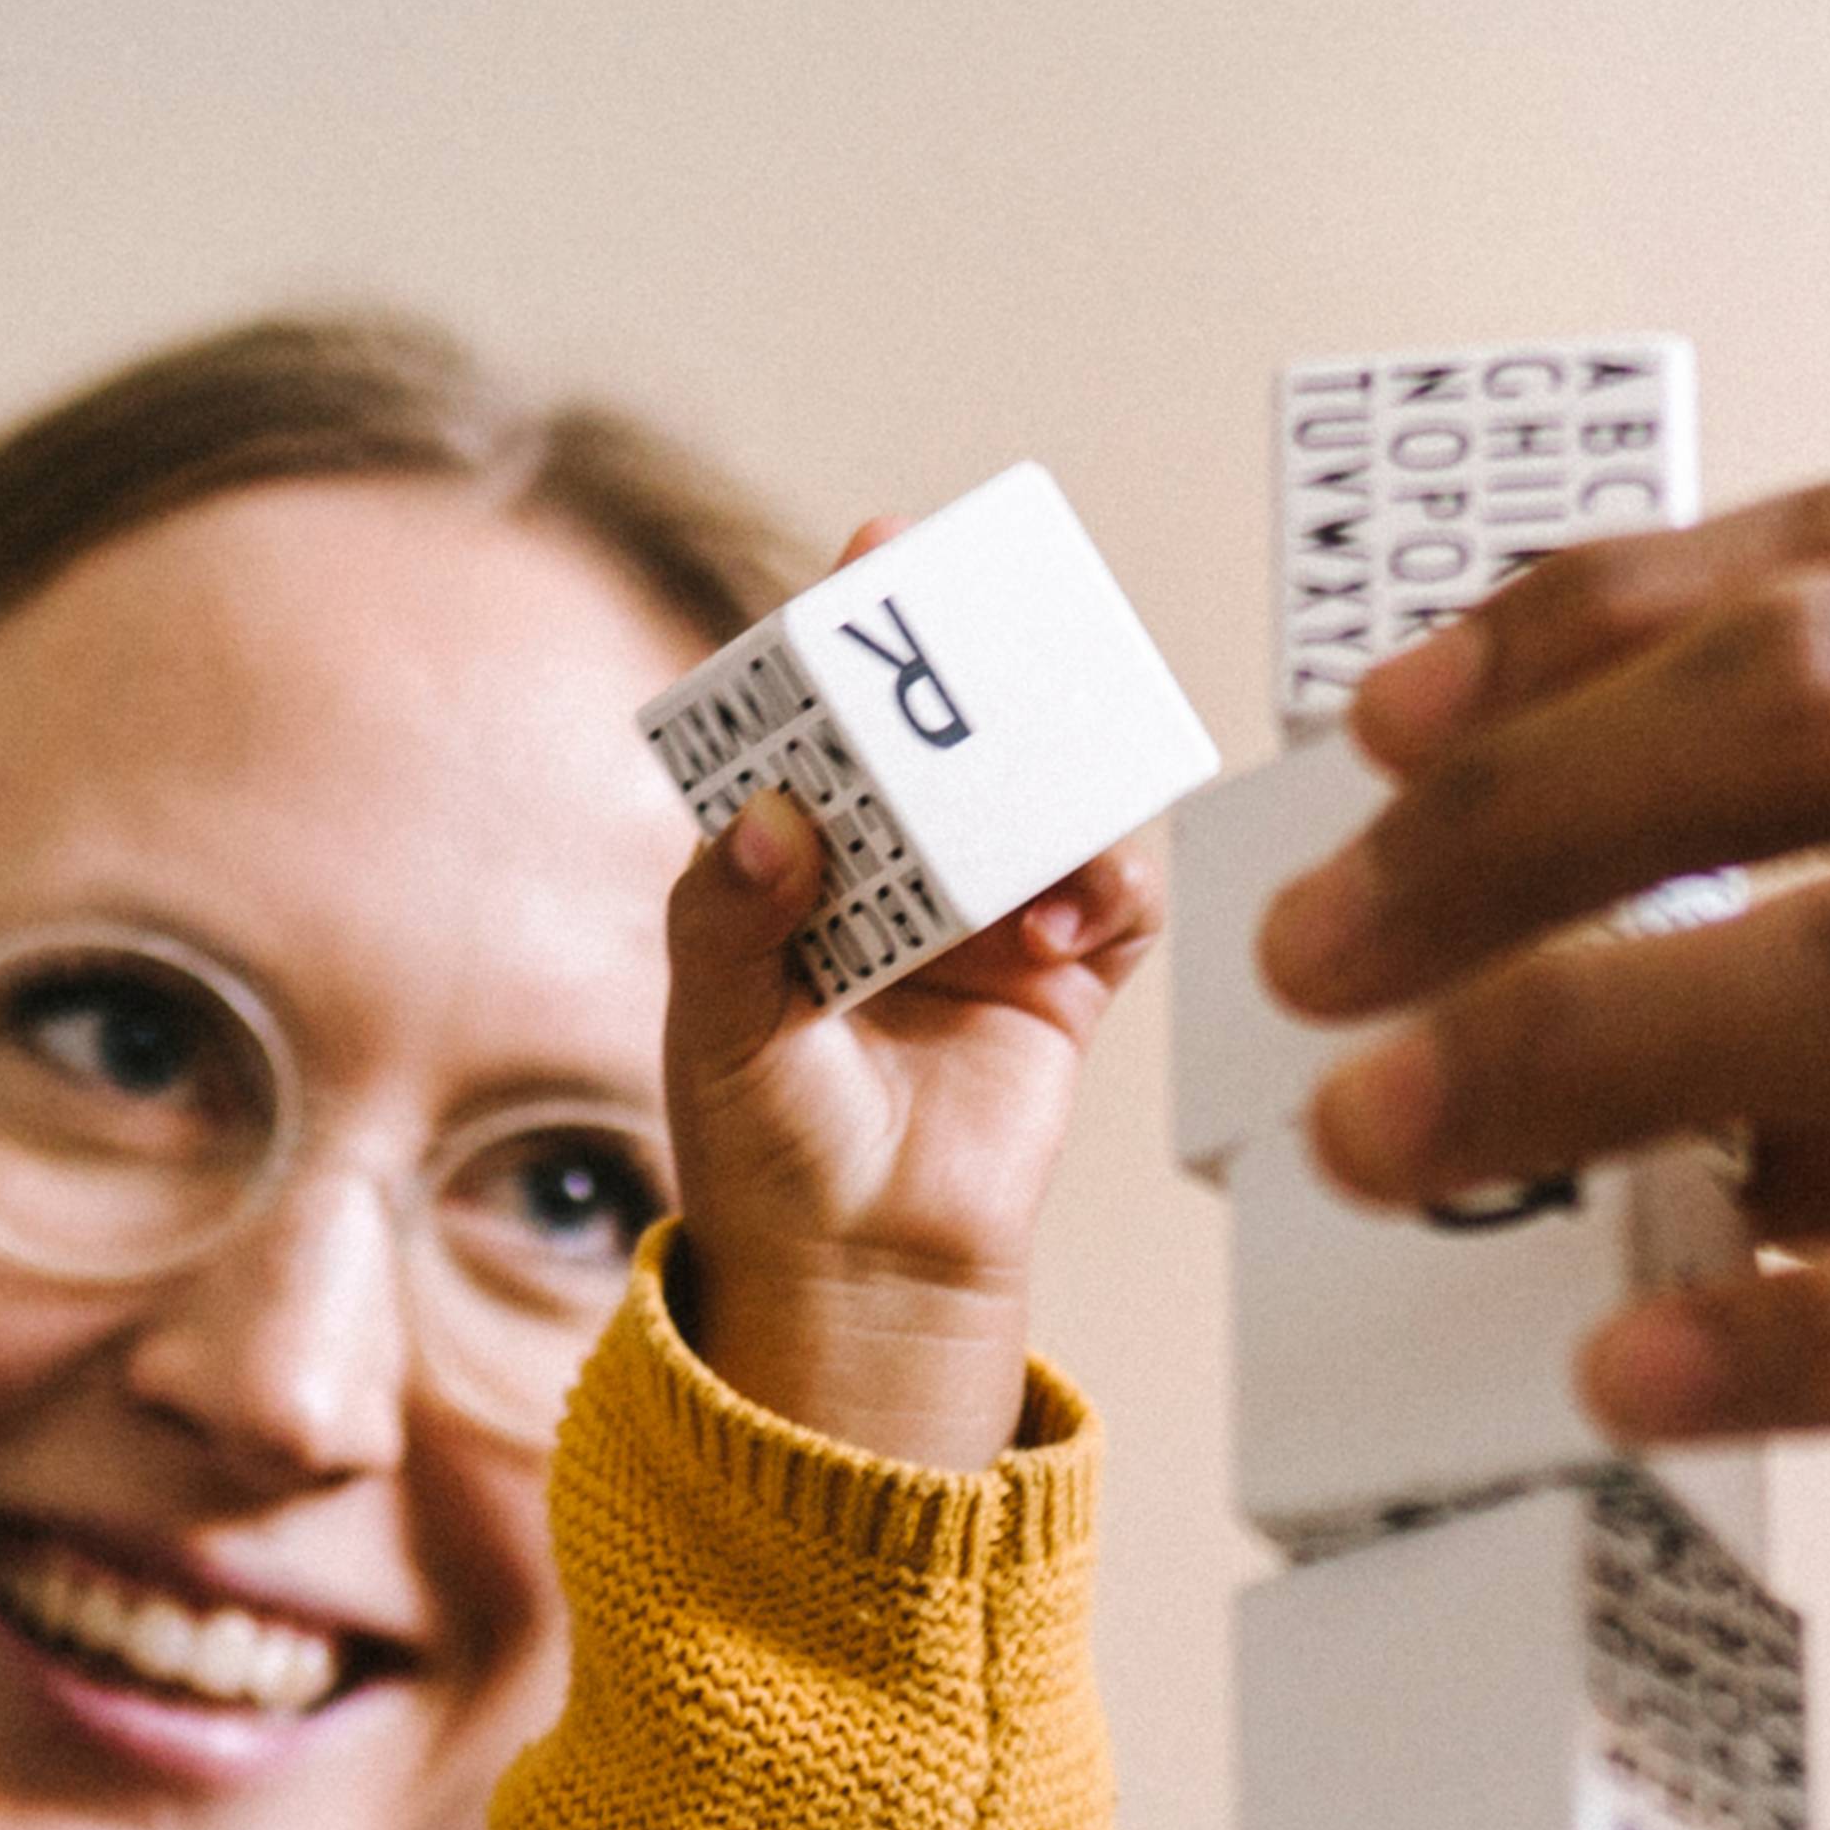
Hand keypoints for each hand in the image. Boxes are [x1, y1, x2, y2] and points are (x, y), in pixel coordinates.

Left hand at [662, 521, 1161, 1472]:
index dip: (852, 627)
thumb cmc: (766, 1154)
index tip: (874, 550)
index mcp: (797, 860)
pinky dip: (1105, 890)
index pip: (826, 716)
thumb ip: (734, 915)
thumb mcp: (717, 1024)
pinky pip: (1113, 902)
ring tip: (1032, 831)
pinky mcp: (1063, 984)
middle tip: (1001, 620)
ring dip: (1054, 790)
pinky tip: (1062, 926)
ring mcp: (986, 918)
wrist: (855, 1278)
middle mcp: (896, 870)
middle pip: (953, 732)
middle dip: (980, 669)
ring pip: (1045, 802)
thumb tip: (773, 817)